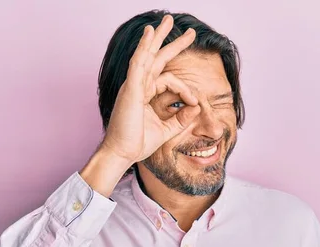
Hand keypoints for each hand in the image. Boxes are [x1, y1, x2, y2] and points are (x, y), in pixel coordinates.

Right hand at [99, 14, 199, 165]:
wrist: (122, 154)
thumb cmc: (137, 144)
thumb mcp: (167, 131)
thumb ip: (181, 119)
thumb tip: (197, 107)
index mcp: (145, 95)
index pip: (169, 81)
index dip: (186, 90)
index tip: (195, 102)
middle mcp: (138, 86)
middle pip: (157, 58)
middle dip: (171, 43)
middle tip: (188, 31)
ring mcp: (133, 86)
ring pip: (147, 55)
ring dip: (158, 37)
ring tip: (169, 20)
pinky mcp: (130, 89)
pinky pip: (138, 63)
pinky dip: (143, 47)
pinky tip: (149, 33)